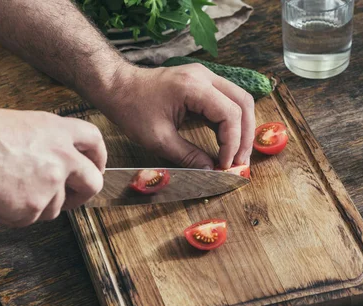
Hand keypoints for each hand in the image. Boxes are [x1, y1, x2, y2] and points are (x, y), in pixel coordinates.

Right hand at [0, 108, 105, 226]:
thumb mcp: (19, 125)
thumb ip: (44, 144)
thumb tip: (50, 163)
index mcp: (57, 130)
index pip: (93, 140)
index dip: (98, 156)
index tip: (95, 166)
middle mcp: (62, 157)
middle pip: (93, 182)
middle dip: (84, 194)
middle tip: (71, 198)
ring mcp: (52, 183)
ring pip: (55, 206)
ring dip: (35, 205)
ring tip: (6, 189)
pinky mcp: (35, 206)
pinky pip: (28, 219)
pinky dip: (11, 214)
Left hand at [97, 63, 254, 169]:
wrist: (117, 86)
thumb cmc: (132, 108)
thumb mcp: (158, 139)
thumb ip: (187, 156)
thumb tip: (210, 171)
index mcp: (193, 87)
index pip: (229, 114)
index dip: (232, 142)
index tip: (224, 164)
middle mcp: (204, 76)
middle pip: (243, 103)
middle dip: (245, 135)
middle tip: (239, 161)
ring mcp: (205, 77)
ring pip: (240, 100)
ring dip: (242, 128)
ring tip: (237, 154)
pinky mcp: (203, 83)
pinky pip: (227, 101)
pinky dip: (231, 122)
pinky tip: (227, 142)